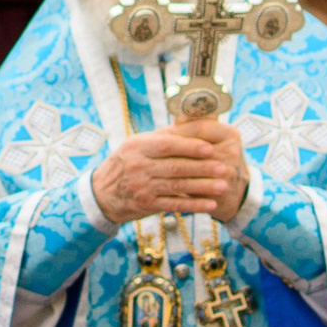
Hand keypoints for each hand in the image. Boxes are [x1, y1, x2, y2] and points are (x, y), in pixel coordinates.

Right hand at [92, 126, 249, 225]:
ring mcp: (142, 187)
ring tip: (223, 185)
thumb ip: (162, 136)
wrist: (102, 193)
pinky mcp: (146, 204)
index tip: (210, 148)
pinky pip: (174, 204)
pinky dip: (193, 205)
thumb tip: (191, 121)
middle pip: (176, 167)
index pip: (167, 145)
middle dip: (203, 168)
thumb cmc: (126, 162)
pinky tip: (210, 204)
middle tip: (224, 167)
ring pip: (178, 186)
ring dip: (203, 187)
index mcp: (138, 146)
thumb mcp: (136, 144)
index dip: (190, 146)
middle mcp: (139, 166)